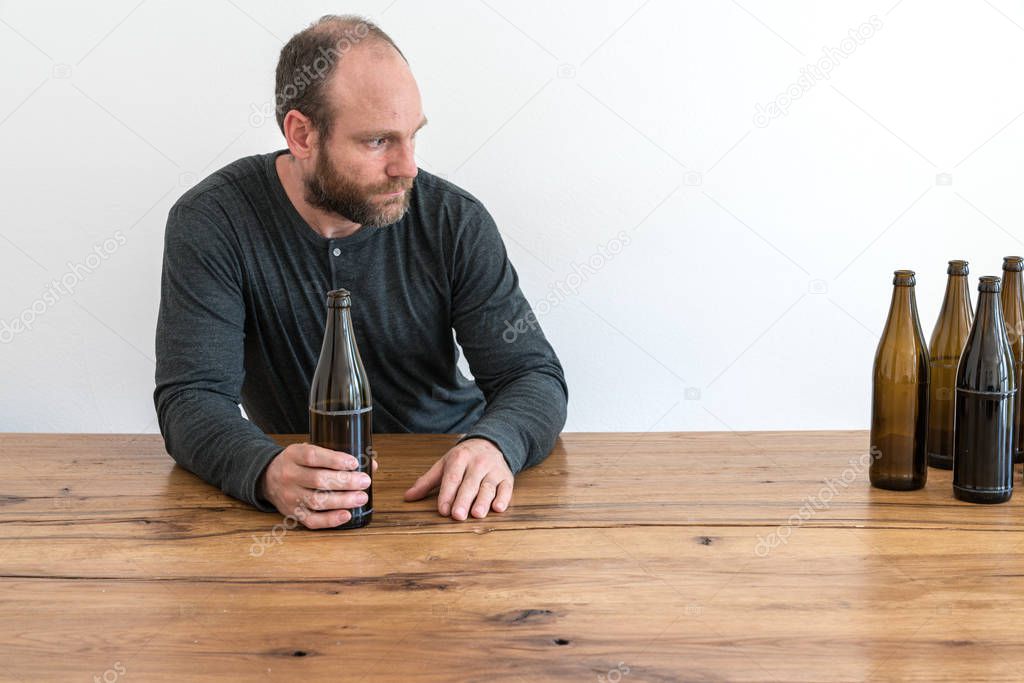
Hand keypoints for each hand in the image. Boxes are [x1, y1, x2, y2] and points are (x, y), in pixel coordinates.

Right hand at [259, 443, 376, 529]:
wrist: (267, 478)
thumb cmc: (298, 463)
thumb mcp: (309, 451)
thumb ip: (337, 456)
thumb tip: (371, 464)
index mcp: (294, 455)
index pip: (313, 457)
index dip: (335, 460)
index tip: (354, 463)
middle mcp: (289, 475)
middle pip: (318, 480)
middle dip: (346, 481)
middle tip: (365, 481)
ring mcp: (290, 496)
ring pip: (316, 501)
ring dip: (343, 500)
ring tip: (361, 497)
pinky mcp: (292, 513)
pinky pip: (311, 520)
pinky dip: (330, 520)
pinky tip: (346, 514)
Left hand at [403, 438, 512, 520]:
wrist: (491, 443)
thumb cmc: (463, 458)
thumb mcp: (443, 464)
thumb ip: (426, 481)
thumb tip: (408, 497)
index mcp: (459, 458)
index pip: (452, 478)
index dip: (447, 494)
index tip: (442, 510)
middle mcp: (478, 463)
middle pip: (470, 484)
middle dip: (463, 500)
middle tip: (458, 516)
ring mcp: (494, 470)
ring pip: (488, 486)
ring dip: (483, 501)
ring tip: (477, 514)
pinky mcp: (507, 477)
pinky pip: (506, 488)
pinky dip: (503, 498)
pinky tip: (498, 507)